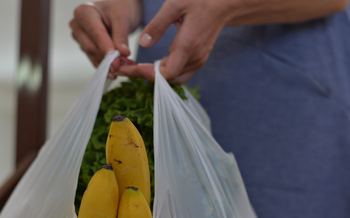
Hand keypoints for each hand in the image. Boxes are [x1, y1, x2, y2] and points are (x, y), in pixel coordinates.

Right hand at [69, 0, 141, 77]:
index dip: (107, 49)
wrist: (119, 8)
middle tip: (125, 66)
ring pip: (92, 55)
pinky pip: (94, 59)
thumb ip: (121, 36)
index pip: (96, 34)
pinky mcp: (84, 46)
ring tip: (125, 66)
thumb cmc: (120, 7)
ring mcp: (79, 37)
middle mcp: (77, 24)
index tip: (116, 62)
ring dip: (108, 63)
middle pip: (91, 47)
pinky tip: (116, 69)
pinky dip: (106, 65)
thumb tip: (121, 55)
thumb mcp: (123, 18)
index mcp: (84, 12)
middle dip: (108, 58)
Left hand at [117, 0, 231, 83]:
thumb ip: (158, 25)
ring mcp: (198, 61)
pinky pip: (180, 74)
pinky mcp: (198, 61)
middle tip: (126, 69)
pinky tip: (152, 66)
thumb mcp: (175, 5)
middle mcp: (195, 57)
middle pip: (168, 79)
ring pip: (174, 79)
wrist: (223, 6)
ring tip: (135, 68)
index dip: (150, 74)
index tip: (135, 67)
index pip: (169, 73)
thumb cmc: (199, 0)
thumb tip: (142, 43)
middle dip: (146, 75)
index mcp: (188, 44)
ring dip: (155, 76)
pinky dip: (165, 73)